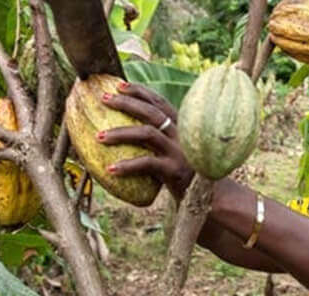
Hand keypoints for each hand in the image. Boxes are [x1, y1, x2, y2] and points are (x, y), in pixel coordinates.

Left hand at [98, 82, 193, 199]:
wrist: (208, 197)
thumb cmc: (184, 174)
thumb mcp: (173, 152)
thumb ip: (158, 140)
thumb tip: (123, 131)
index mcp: (180, 127)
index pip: (160, 102)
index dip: (140, 91)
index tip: (119, 84)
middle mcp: (181, 135)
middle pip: (152, 112)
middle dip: (127, 103)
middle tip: (104, 99)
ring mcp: (178, 151)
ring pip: (147, 134)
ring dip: (121, 133)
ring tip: (99, 137)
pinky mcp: (175, 170)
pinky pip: (147, 164)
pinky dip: (128, 166)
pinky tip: (111, 169)